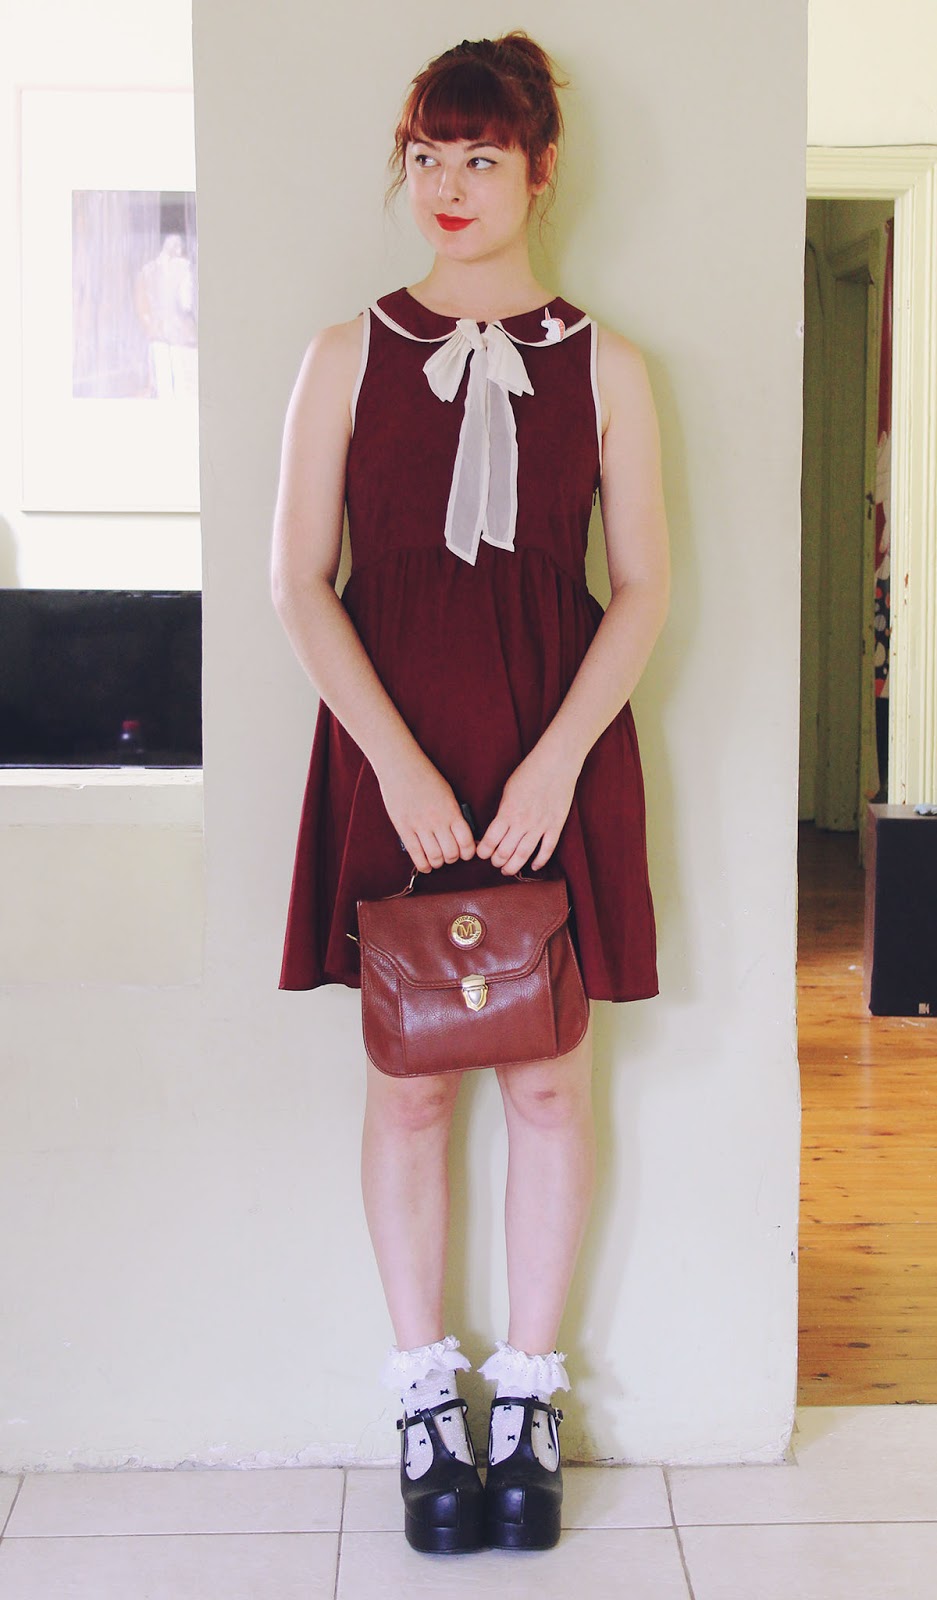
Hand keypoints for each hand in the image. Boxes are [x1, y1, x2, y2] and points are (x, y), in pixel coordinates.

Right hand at [377, 752, 475, 873]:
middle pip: (451, 854)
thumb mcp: (447, 793)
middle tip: (450, 855)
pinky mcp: (403, 828)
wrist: (400, 765)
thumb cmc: (425, 776)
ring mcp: (419, 825)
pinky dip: (424, 865)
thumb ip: (454, 813)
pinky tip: (426, 865)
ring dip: (439, 862)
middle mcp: (437, 820)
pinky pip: (416, 855)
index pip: (467, 842)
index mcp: (451, 811)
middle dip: (453, 858)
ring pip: (435, 857)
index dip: (468, 852)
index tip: (466, 852)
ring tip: (437, 858)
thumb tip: (462, 835)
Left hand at [476, 746, 578, 874]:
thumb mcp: (508, 790)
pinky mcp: (555, 826)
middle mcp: (522, 822)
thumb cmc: (530, 772)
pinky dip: (539, 861)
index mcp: (507, 812)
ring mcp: (540, 826)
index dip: (483, 852)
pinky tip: (533, 866)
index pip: (490, 841)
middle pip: (505, 852)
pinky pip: (547, 850)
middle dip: (496, 862)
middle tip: (495, 863)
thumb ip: (503, 811)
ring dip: (513, 866)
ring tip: (508, 870)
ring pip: (524, 856)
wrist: (556, 764)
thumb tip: (497, 827)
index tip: (481, 854)